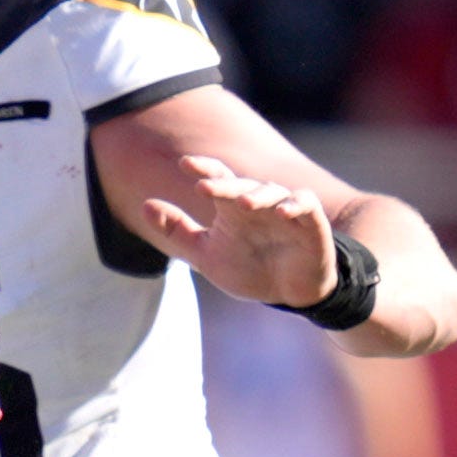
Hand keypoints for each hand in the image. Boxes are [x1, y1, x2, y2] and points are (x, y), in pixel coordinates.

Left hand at [136, 154, 333, 306]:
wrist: (287, 293)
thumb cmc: (248, 268)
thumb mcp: (205, 253)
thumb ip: (177, 230)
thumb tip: (145, 204)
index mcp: (233, 207)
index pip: (219, 178)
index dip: (205, 168)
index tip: (184, 164)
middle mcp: (259, 204)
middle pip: (242, 185)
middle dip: (224, 184)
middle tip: (204, 186)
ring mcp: (286, 212)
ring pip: (274, 192)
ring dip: (258, 195)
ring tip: (241, 204)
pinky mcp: (311, 225)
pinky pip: (306, 207)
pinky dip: (296, 205)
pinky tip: (283, 212)